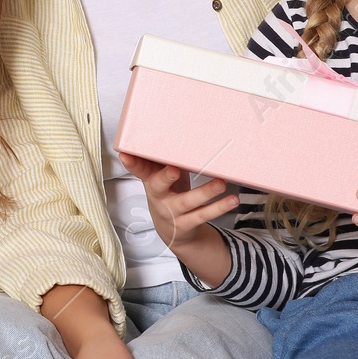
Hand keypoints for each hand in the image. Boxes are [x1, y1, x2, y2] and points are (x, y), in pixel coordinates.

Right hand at [117, 151, 238, 253]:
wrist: (173, 230)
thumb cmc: (170, 192)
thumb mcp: (164, 176)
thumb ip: (168, 158)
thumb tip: (184, 127)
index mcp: (151, 180)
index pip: (138, 169)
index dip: (131, 162)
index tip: (125, 154)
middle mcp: (158, 196)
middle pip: (158, 186)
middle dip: (165, 177)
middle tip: (174, 169)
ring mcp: (171, 212)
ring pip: (187, 202)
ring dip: (205, 192)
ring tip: (221, 184)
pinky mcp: (185, 224)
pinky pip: (203, 215)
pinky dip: (219, 207)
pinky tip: (232, 200)